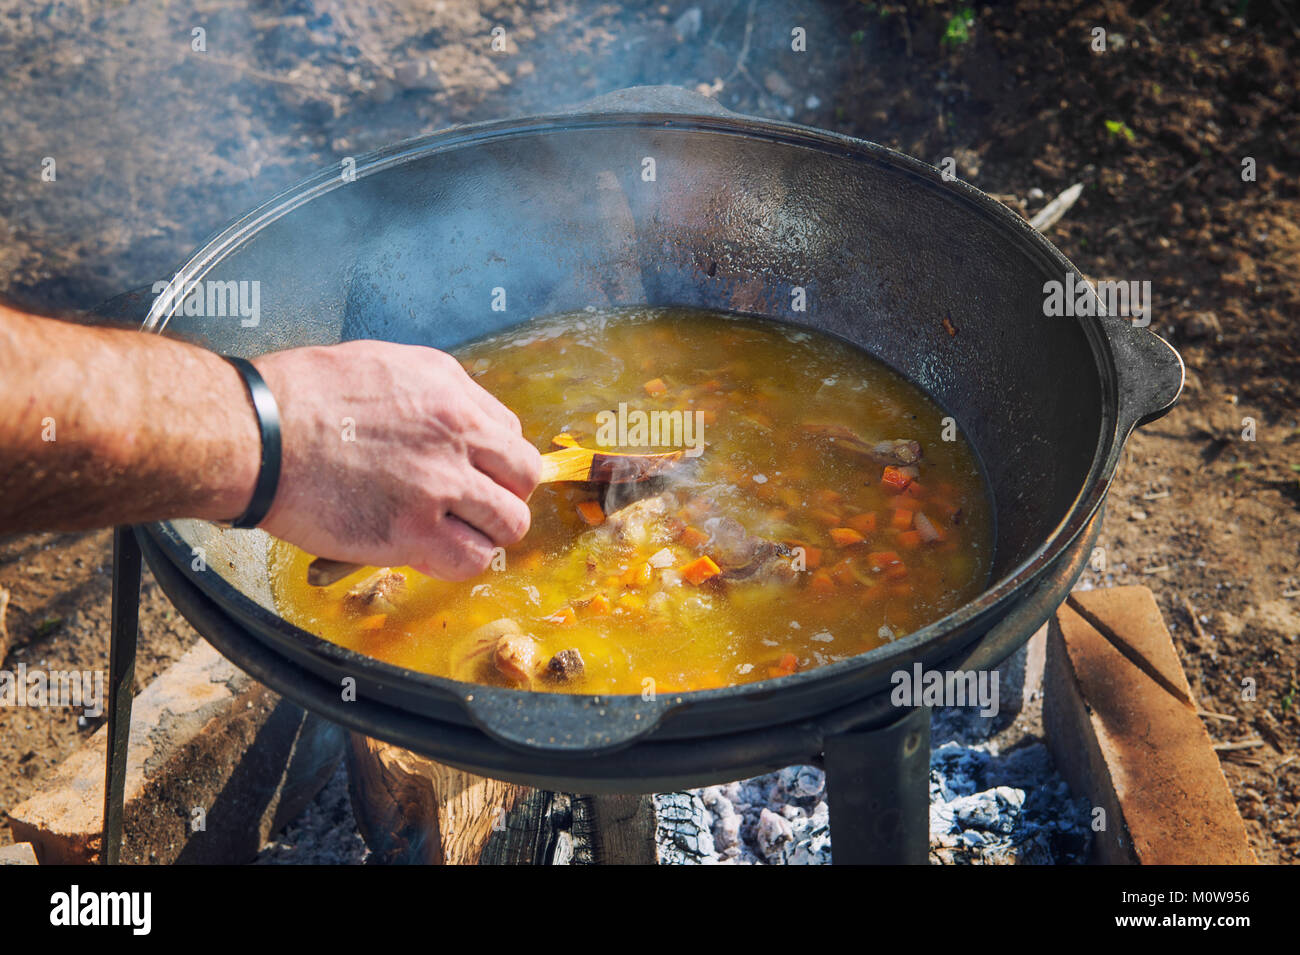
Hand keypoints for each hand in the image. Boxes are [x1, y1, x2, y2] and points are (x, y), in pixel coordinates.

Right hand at [253, 340, 540, 579]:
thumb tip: (446, 423)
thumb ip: (426, 394)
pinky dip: (459, 562)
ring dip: (486, 533)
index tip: (472, 475)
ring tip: (453, 535)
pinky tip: (431, 554)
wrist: (258, 433)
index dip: (492, 461)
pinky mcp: (414, 531)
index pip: (509, 433)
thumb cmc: (299, 397)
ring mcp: (440, 484)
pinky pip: (470, 559)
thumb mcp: (381, 364)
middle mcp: (456, 433)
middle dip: (502, 495)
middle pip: (523, 477)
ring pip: (509, 522)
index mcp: (449, 389)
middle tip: (472, 509)